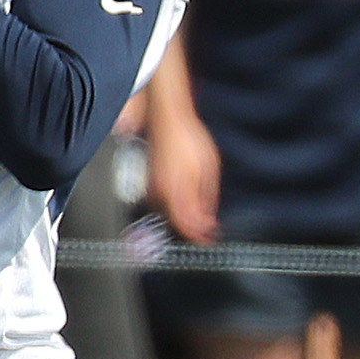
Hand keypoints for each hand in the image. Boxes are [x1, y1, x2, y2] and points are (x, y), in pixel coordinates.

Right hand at [149, 103, 219, 243]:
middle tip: (208, 233)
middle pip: (175, 224)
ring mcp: (152, 188)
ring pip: (167, 216)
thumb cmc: (188, 139)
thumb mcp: (208, 169)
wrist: (167, 120)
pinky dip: (173, 210)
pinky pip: (160, 205)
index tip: (210, 238)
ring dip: (183, 221)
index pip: (187, 225)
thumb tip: (208, 218)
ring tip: (200, 221)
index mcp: (177, 191)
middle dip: (192, 231)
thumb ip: (207, 197)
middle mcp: (161, 193)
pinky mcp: (149, 183)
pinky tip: (185, 206)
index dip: (200, 236)